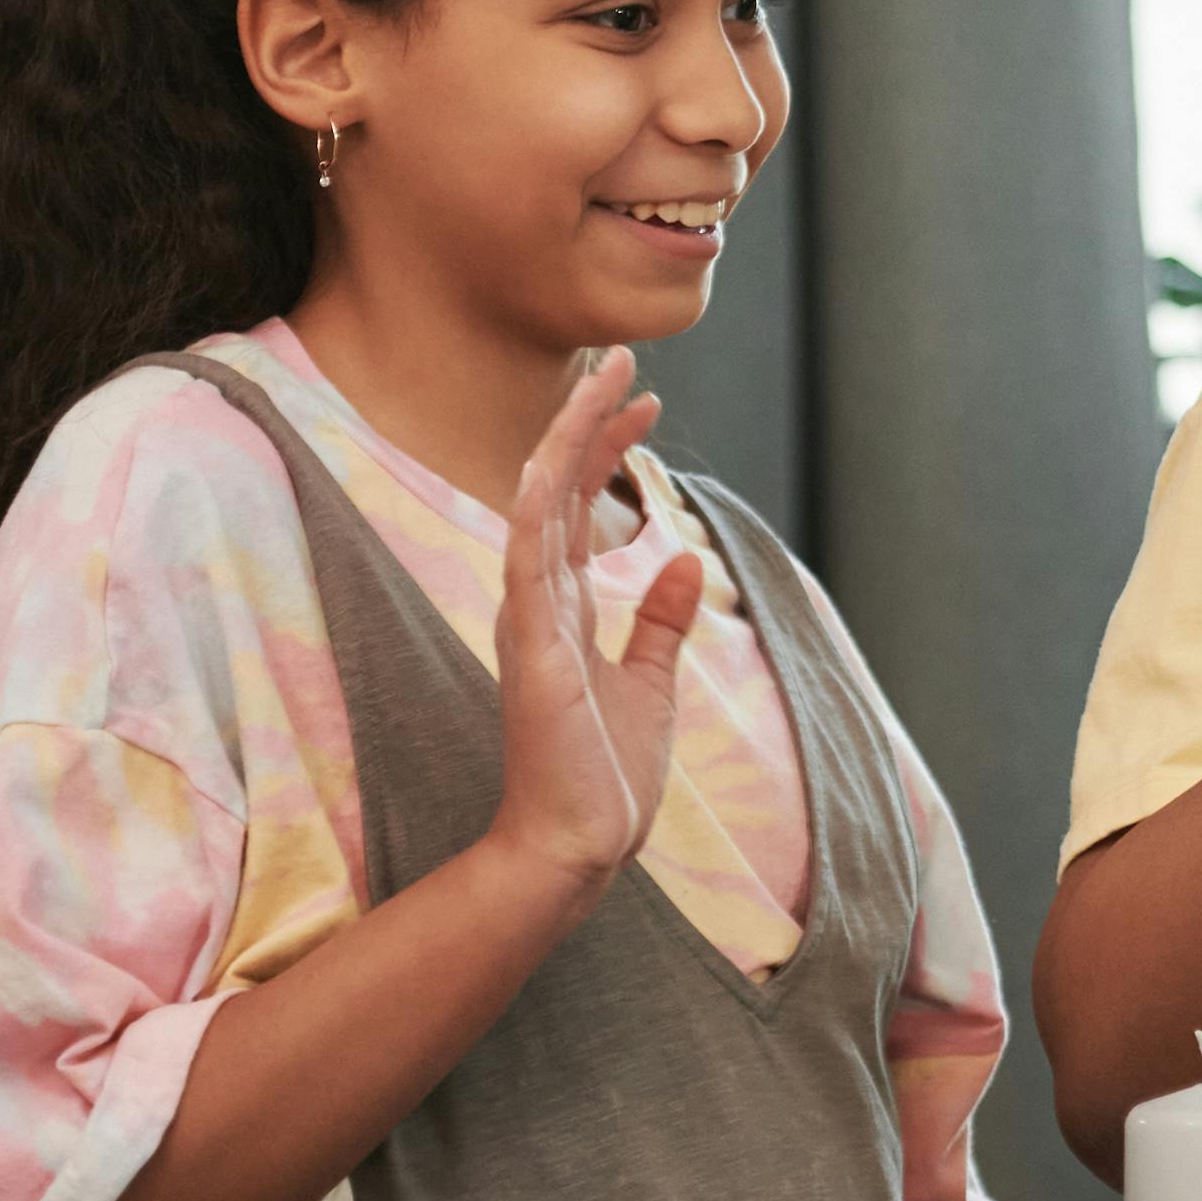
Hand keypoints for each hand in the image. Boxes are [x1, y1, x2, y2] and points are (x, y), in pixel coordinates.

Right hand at [483, 349, 698, 900]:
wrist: (581, 844)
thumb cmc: (607, 775)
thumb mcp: (650, 682)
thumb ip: (657, 620)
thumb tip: (676, 557)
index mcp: (563, 609)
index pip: (580, 506)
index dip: (607, 448)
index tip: (647, 400)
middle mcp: (538, 603)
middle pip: (558, 488)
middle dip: (588, 421)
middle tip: (624, 357)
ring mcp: (529, 621)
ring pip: (539, 505)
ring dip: (568, 440)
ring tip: (604, 378)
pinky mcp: (530, 650)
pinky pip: (524, 563)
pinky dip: (535, 508)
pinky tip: (547, 460)